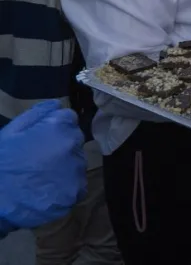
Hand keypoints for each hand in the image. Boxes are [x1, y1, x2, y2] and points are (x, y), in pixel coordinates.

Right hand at [0, 101, 85, 231]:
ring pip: (77, 162)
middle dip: (61, 145)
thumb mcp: (11, 131)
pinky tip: (47, 190)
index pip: (69, 118)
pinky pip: (77, 184)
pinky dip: (66, 186)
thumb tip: (57, 105)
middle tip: (39, 158)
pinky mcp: (77, 191)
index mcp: (59, 127)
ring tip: (42, 176)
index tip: (42, 138)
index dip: (55, 127)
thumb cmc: (1, 162)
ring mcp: (77, 170)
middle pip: (74, 140)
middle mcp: (74, 145)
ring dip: (65, 165)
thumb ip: (37, 113)